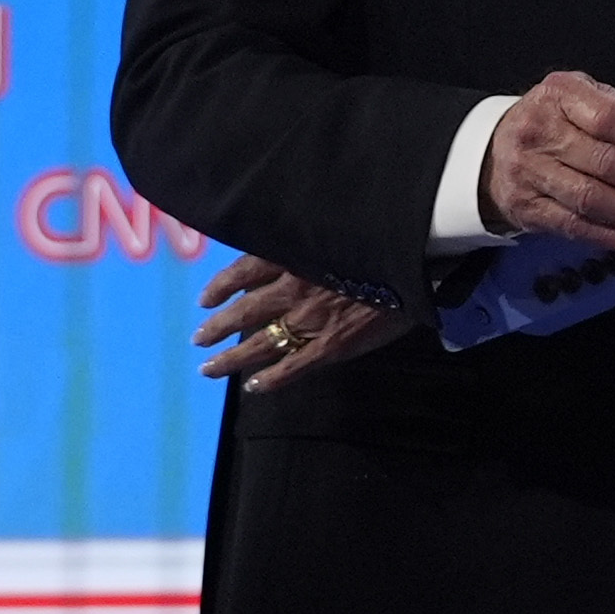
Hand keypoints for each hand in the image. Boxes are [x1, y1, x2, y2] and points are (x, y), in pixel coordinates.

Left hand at [194, 254, 408, 393]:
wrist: (415, 262)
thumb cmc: (380, 239)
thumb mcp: (336, 226)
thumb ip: (308, 239)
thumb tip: (287, 242)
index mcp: (293, 256)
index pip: (243, 272)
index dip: (221, 286)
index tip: (205, 298)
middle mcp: (293, 289)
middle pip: (244, 312)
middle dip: (217, 327)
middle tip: (199, 338)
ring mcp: (310, 321)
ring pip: (260, 344)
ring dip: (231, 358)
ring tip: (210, 368)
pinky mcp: (331, 346)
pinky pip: (292, 367)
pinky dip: (270, 380)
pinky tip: (253, 387)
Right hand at [482, 71, 614, 250]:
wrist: (491, 152)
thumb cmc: (552, 120)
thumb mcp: (580, 96)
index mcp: (559, 95)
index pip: (606, 117)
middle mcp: (540, 132)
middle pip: (604, 163)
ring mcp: (530, 172)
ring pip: (590, 199)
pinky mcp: (527, 209)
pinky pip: (573, 226)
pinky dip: (609, 236)